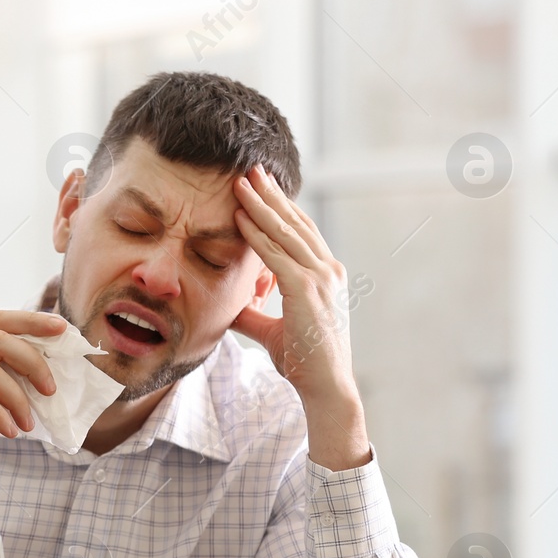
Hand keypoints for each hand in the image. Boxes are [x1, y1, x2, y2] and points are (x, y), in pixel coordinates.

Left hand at [229, 164, 369, 470]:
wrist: (326, 388)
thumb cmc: (304, 362)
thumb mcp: (272, 331)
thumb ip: (252, 314)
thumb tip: (229, 306)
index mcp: (326, 275)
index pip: (301, 231)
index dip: (280, 208)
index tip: (259, 188)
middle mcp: (328, 271)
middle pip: (295, 222)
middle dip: (271, 194)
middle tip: (251, 169)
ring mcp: (321, 279)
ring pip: (286, 232)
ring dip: (261, 205)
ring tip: (240, 182)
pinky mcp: (307, 291)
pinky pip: (277, 255)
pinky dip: (257, 235)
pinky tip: (239, 218)